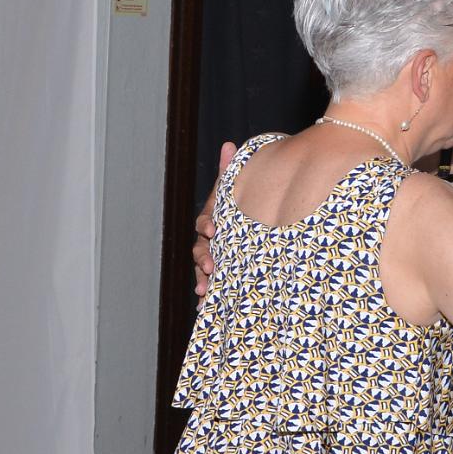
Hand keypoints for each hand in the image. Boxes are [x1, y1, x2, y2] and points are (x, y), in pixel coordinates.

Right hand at [192, 141, 237, 295]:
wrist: (253, 223)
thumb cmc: (241, 205)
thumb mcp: (236, 189)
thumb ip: (230, 170)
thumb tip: (228, 143)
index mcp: (211, 220)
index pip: (204, 222)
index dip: (206, 225)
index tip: (212, 229)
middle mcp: (208, 241)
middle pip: (199, 250)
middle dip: (203, 259)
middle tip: (211, 265)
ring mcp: (212, 259)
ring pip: (202, 271)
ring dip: (202, 281)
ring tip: (204, 291)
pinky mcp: (219, 276)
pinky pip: (211, 287)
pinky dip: (207, 298)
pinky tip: (204, 310)